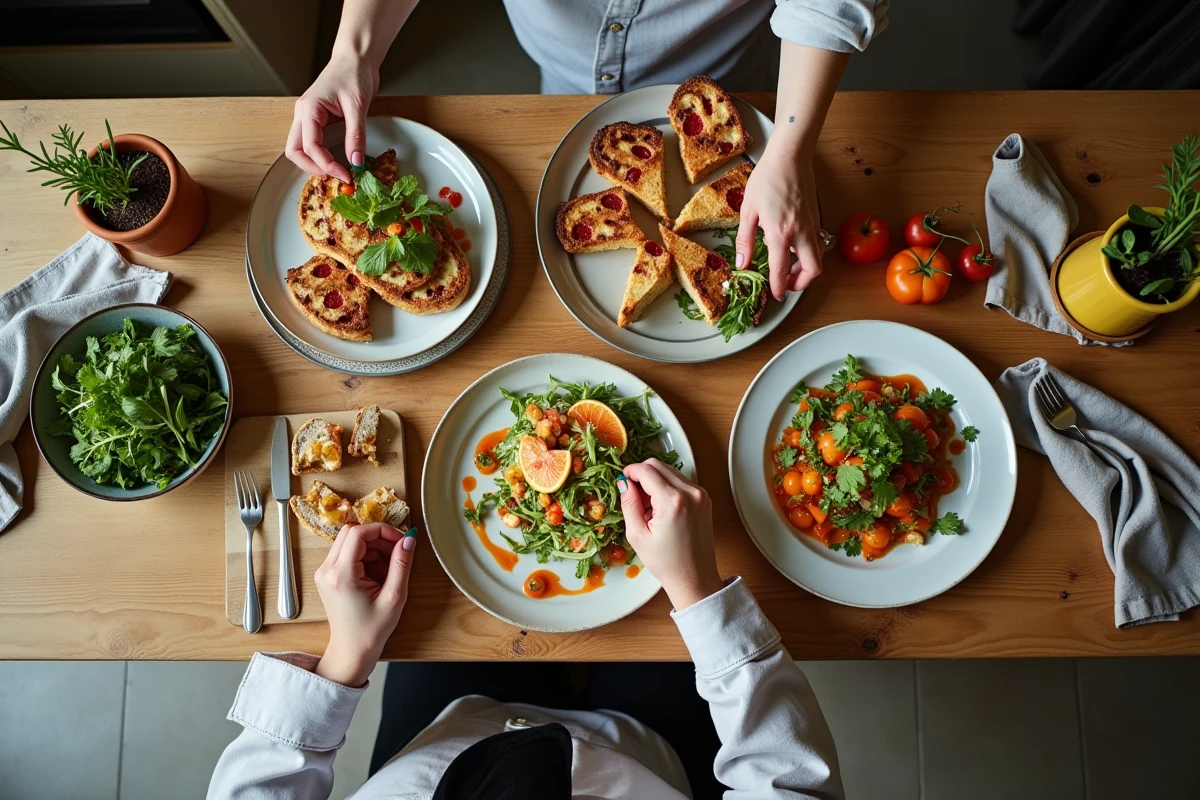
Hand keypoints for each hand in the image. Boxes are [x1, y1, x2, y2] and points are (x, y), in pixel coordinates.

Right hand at [286, 52, 378, 182]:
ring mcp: (307, 117)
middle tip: (335, 177)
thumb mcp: (357, 106)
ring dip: (313, 163)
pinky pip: (310, 142)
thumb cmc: (354, 74)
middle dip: (312, 168)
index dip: (327, 165)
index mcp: (309, 109)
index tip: (347, 176)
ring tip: (334, 172)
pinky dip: (318, 155)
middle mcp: (303, 114)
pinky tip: (333, 161)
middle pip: (294, 151)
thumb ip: (356, 135)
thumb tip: (356, 162)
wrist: (356, 59)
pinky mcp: (316, 120)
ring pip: (299, 148)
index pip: (310, 146)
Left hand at [314, 523, 414, 686]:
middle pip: (352, 533)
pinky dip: (365, 555)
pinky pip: (347, 552)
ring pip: (349, 541)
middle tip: (397, 552)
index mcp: (341, 575)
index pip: (358, 533)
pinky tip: (377, 573)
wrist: (352, 651)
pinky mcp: (328, 575)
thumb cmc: (372, 630)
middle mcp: (327, 569)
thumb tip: (409, 538)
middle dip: (377, 537)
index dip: (382, 530)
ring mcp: (324, 572)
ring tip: (388, 568)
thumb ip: (402, 564)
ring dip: (372, 547)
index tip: (400, 540)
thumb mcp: (394, 597)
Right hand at [619, 459, 722, 610]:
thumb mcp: (637, 535)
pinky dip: (667, 487)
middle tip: (632, 494)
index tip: (622, 478)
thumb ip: (629, 503)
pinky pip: (680, 481)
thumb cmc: (667, 562)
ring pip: (670, 471)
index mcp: (673, 501)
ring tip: (648, 507)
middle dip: (642, 474)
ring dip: (655, 481)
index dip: (630, 471)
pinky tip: (661, 508)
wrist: (695, 577)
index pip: (646, 470)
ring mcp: (700, 494)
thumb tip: (623, 482)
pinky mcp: (704, 499)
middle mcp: (691, 492)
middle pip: (658, 465)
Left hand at [736, 137, 823, 300]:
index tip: (776, 295)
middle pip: (812, 270)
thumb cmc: (767, 179)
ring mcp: (812, 225)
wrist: (790, 156)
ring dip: (807, 269)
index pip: (782, 270)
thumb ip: (745, 240)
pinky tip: (795, 249)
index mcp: (780, 233)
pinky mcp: (817, 217)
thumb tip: (742, 264)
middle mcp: (801, 232)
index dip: (779, 287)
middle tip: (787, 285)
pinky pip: (818, 243)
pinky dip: (810, 253)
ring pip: (819, 257)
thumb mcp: (748, 211)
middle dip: (801, 283)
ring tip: (790, 269)